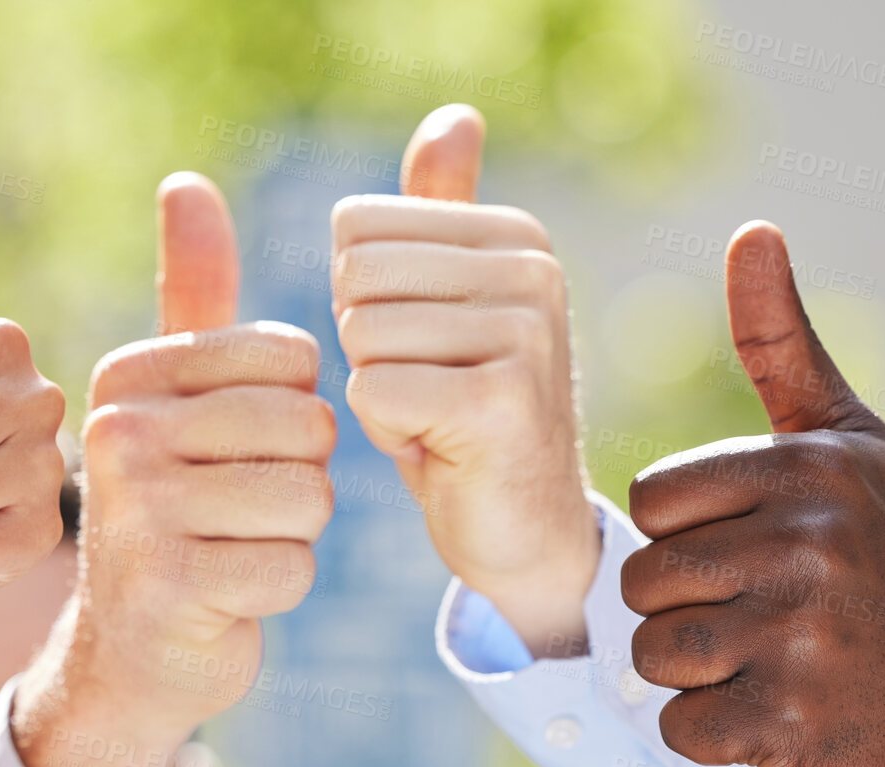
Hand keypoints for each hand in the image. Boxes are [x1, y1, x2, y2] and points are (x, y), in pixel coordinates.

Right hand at [13, 173, 335, 766]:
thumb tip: (186, 182)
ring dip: (293, 535)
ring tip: (234, 544)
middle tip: (241, 507)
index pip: (293, 361)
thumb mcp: (178, 395)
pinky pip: (293, 568)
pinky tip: (229, 590)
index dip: (296, 412)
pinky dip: (279, 586)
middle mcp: (120, 432)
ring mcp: (139, 511)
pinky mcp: (171, 585)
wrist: (134, 645)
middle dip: (301, 478)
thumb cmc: (177, 504)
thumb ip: (191, 292)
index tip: (239, 447)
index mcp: (130, 375)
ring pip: (309, 501)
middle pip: (308, 430)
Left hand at [332, 104, 598, 657]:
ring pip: (361, 338)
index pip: (355, 232)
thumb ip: (438, 214)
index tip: (421, 349)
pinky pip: (374, 392)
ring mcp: (525, 332)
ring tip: (434, 419)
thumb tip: (456, 117)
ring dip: (377, 395)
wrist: (521, 530)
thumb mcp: (442, 304)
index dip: (362, 302)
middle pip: (353, 280)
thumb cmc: (462, 413)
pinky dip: (388, 433)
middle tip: (423, 390)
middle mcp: (531, 271)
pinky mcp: (501, 399)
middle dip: (364, 349)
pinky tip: (440, 449)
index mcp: (513, 235)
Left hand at [620, 220, 884, 766]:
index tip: (750, 547)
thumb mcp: (847, 439)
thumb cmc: (882, 554)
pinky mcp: (793, 722)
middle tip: (761, 614)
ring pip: (652, 653)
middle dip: (683, 605)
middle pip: (643, 580)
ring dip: (692, 670)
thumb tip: (753, 231)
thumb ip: (780, 344)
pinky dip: (713, 733)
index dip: (683, 534)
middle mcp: (806, 546)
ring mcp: (801, 638)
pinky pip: (681, 727)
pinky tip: (775, 710)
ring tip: (765, 658)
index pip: (650, 503)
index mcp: (806, 471)